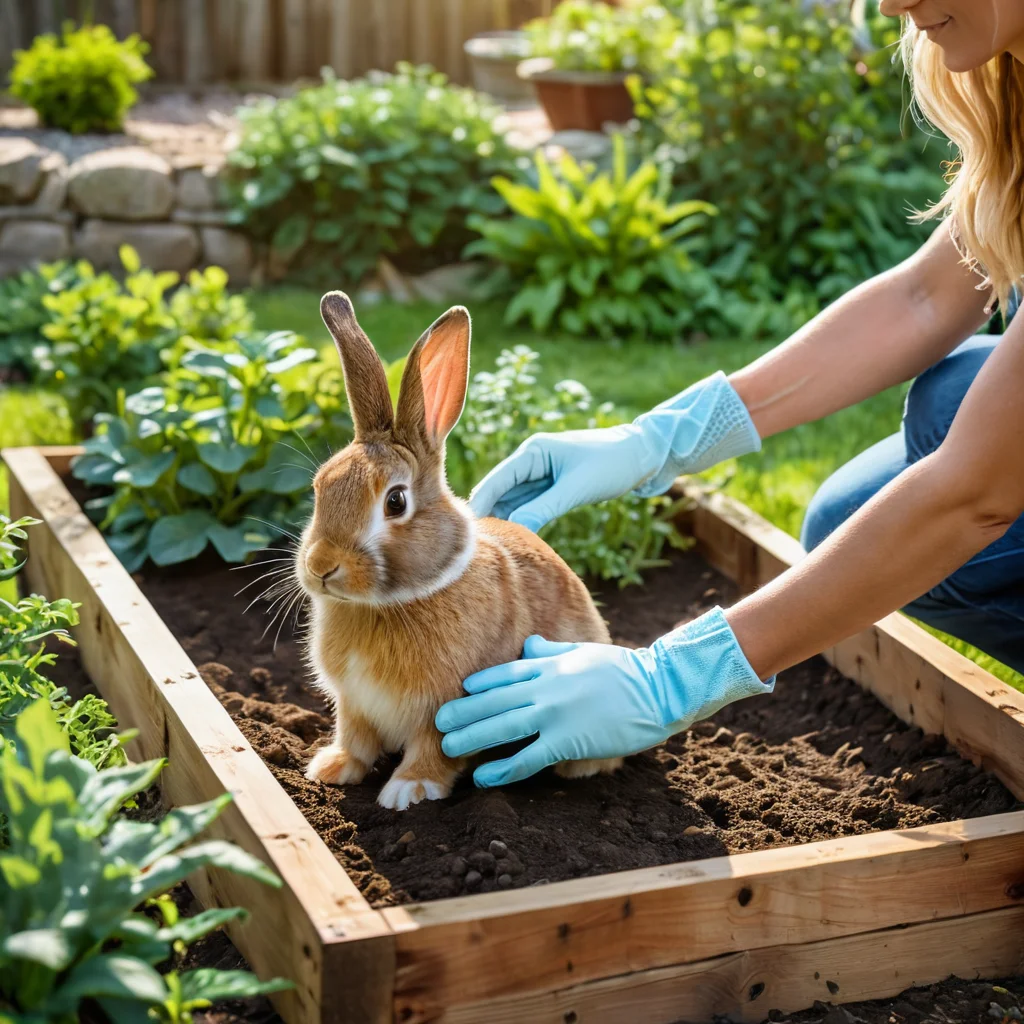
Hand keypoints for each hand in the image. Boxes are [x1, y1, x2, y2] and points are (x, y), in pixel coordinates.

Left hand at [435, 607, 773, 787]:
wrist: (658, 688)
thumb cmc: (624, 671)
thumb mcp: (584, 652)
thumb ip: (552, 651)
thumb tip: (530, 644)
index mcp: (550, 665)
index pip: (504, 674)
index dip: (477, 685)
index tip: (454, 691)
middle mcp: (546, 687)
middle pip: (494, 700)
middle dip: (463, 712)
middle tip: (434, 722)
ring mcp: (555, 714)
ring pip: (503, 726)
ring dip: (472, 737)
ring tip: (446, 748)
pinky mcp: (569, 740)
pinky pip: (528, 757)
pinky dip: (503, 767)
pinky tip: (482, 777)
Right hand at [468, 372, 760, 531]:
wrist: (646, 455)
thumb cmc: (612, 464)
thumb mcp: (576, 489)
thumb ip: (543, 508)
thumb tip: (515, 529)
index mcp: (532, 452)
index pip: (495, 482)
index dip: (480, 507)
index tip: (468, 535)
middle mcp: (531, 461)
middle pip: (498, 493)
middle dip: (490, 517)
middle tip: (479, 550)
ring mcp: (541, 475)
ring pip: (513, 502)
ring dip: (506, 522)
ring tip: (494, 551)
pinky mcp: (553, 488)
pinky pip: (529, 507)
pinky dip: (523, 521)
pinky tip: (516, 541)